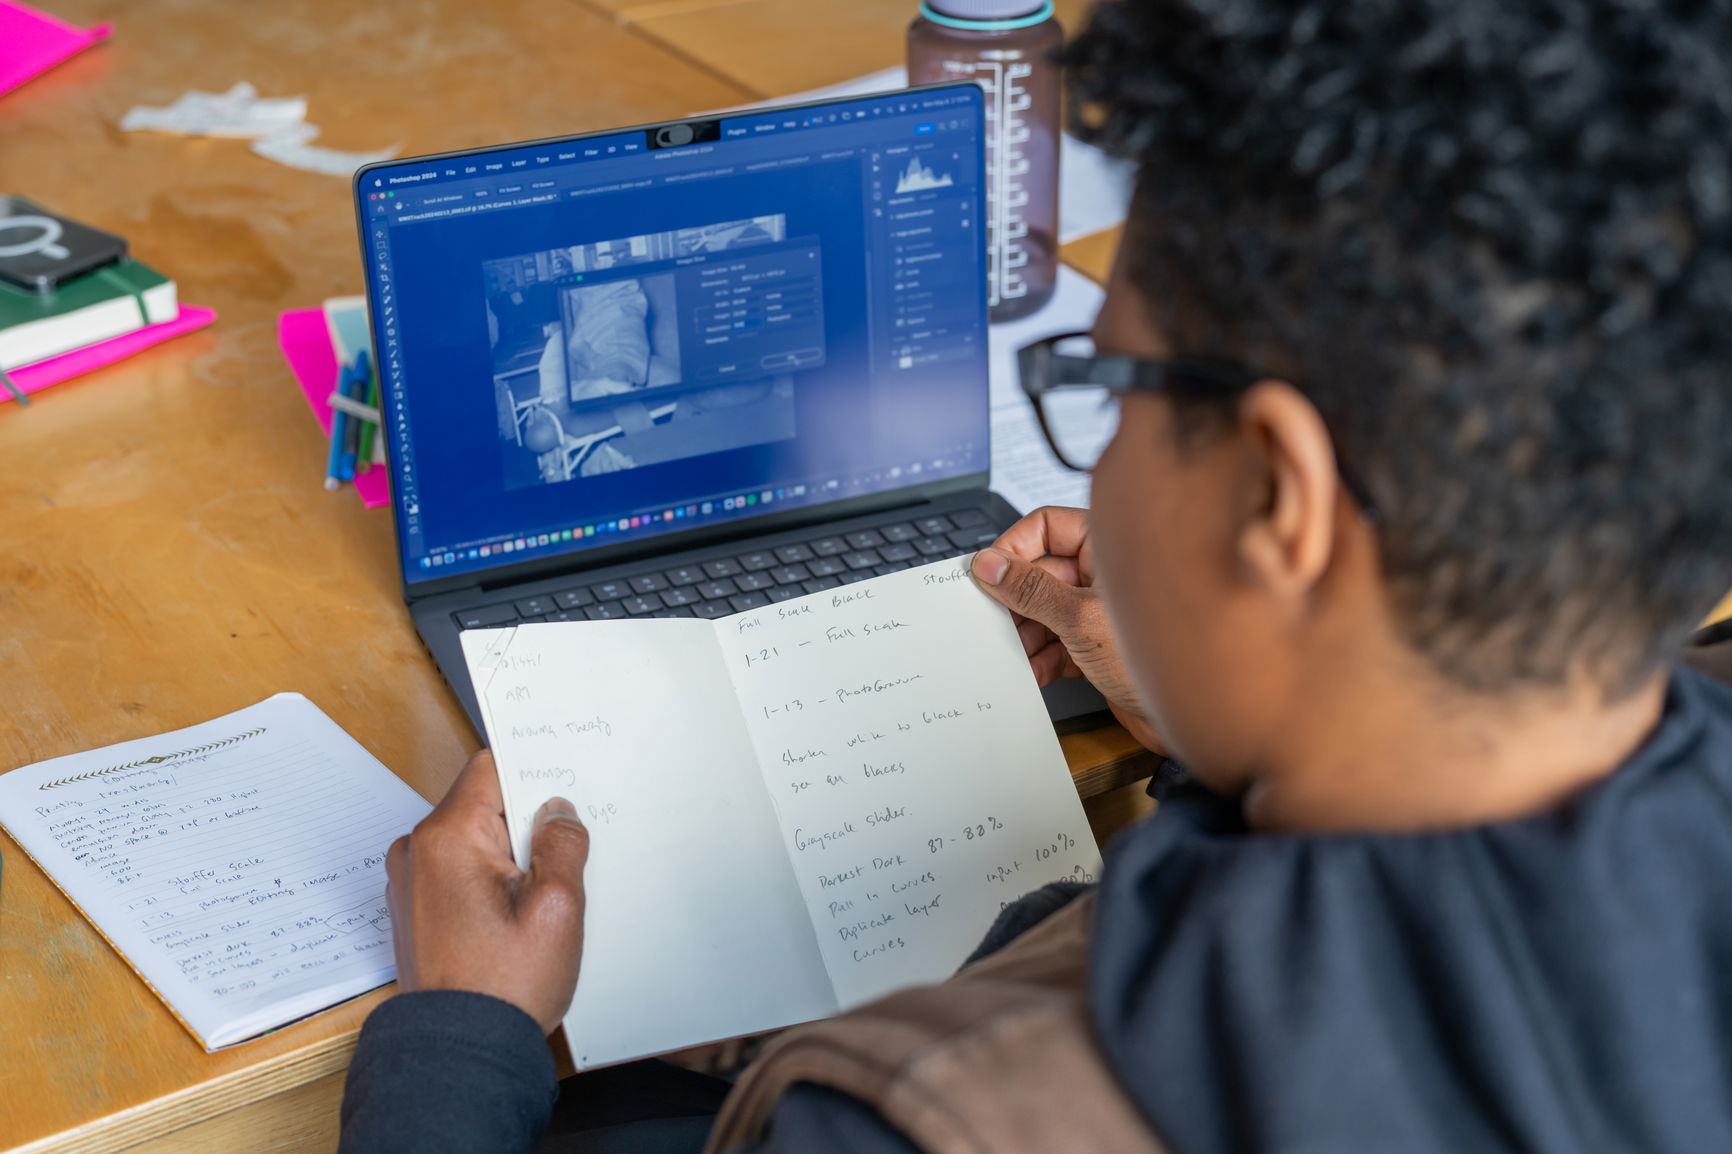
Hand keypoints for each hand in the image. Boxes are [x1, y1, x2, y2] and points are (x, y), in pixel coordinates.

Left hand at [386, 750, 589, 1032]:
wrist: (459, 1053)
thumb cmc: (503, 988)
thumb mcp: (557, 908)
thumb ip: (562, 845)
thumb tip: (559, 812)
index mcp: (447, 838)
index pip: (491, 767)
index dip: (533, 772)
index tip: (563, 790)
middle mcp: (417, 851)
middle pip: (483, 804)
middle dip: (525, 823)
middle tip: (560, 859)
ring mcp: (410, 880)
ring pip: (472, 838)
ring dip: (508, 855)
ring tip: (537, 899)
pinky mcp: (414, 906)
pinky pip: (457, 869)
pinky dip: (487, 880)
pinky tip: (513, 915)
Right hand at [972, 506, 1164, 752]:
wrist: (1203, 717)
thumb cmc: (1169, 658)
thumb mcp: (1081, 619)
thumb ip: (1031, 591)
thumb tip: (990, 565)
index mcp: (1111, 547)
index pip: (1047, 526)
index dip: (1013, 547)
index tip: (987, 573)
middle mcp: (1105, 575)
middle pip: (1040, 572)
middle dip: (1014, 599)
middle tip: (990, 618)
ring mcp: (1101, 612)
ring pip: (1044, 611)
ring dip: (1023, 633)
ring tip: (1011, 652)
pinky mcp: (1097, 647)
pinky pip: (1055, 643)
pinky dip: (1039, 657)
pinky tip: (1032, 672)